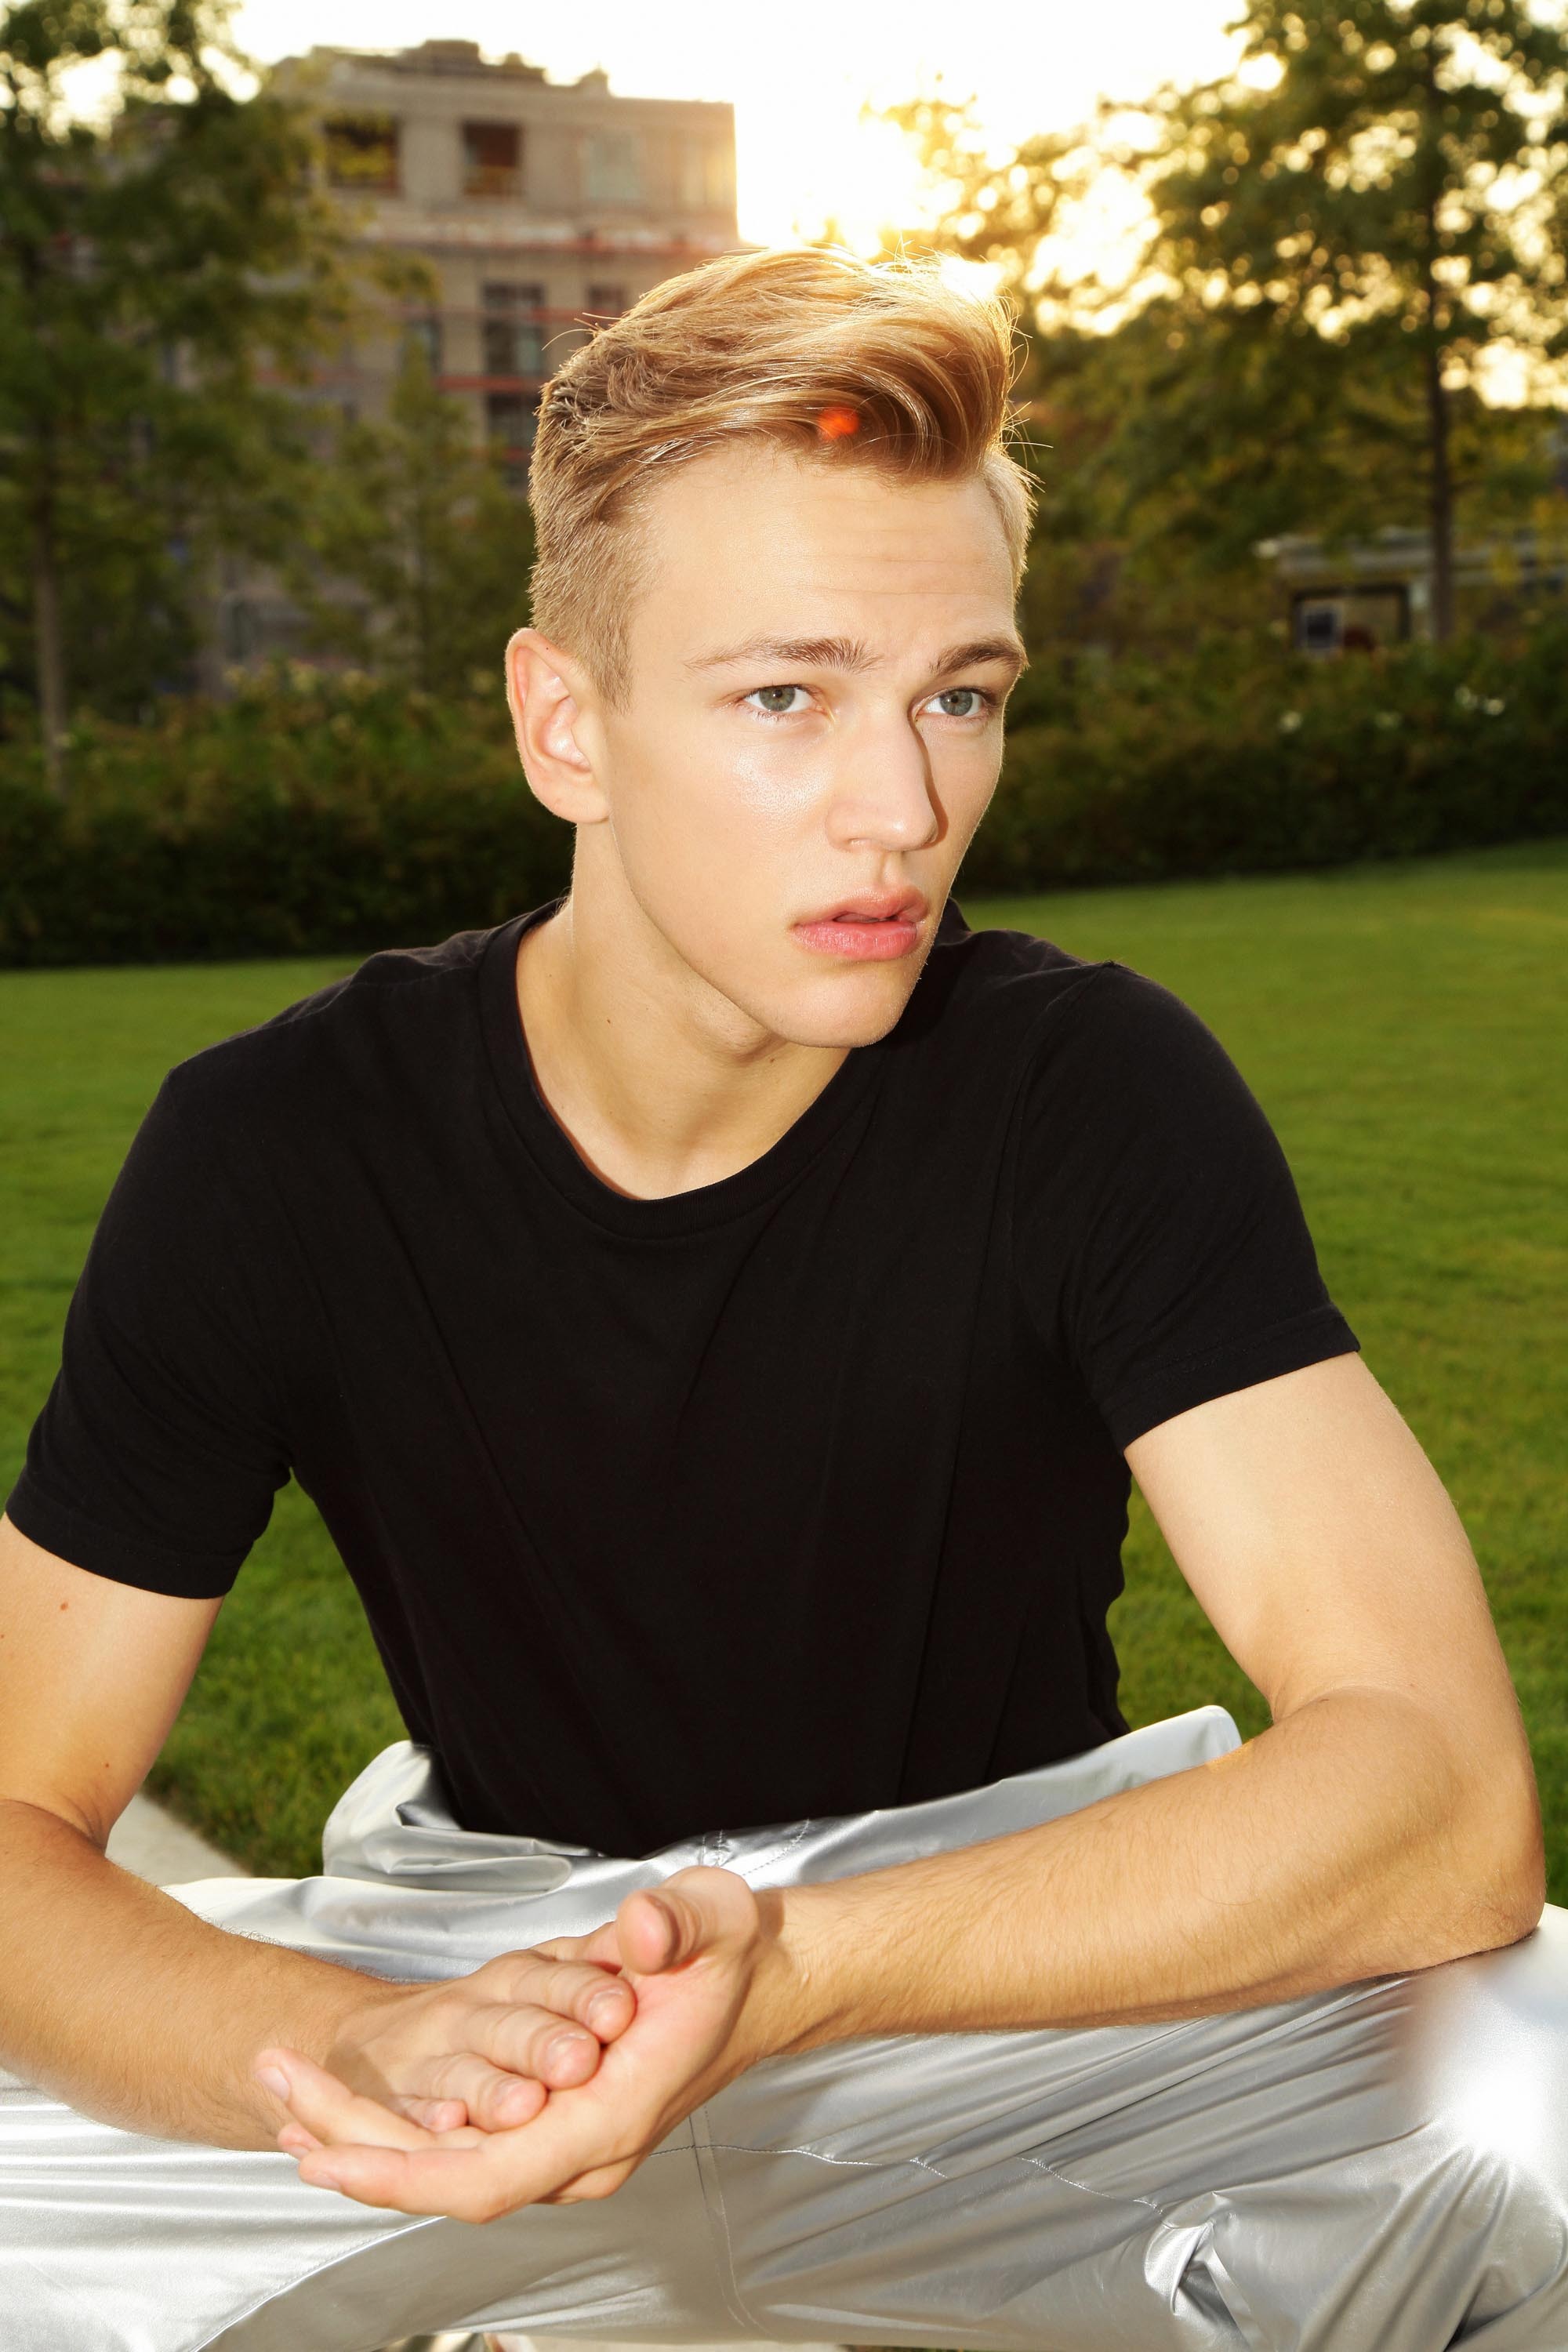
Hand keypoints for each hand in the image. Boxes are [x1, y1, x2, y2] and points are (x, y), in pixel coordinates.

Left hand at [256, 1865, 808, 2220]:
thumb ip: (675, 1927)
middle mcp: (581, 2149)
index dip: (395, 2174)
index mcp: (608, 2118)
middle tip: (271, 2085)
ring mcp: (568, 2142)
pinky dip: (404, 2131)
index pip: (483, 2179)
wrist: (764, 1980)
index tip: (318, 2154)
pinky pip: (465, 2145)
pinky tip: (356, 2107)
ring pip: (450, 2166)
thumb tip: (637, 1933)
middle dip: (351, 2145)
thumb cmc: (731, 1955)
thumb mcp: (710, 1918)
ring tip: (286, 2101)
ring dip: (367, 2140)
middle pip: (446, 2179)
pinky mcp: (560, 2120)